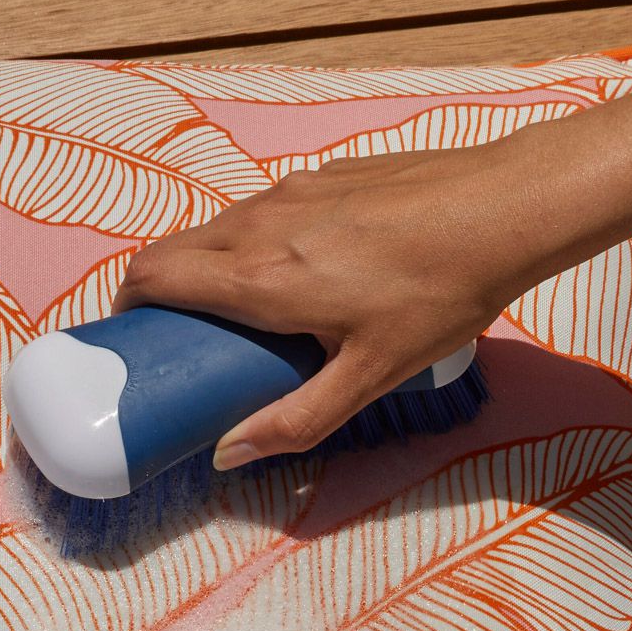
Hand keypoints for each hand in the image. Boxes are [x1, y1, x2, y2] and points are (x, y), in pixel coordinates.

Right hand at [112, 140, 549, 469]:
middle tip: (180, 339)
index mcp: (260, 278)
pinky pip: (260, 211)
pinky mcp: (323, 176)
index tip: (132, 338)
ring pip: (217, 227)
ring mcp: (291, 192)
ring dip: (206, 266)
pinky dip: (250, 243)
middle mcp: (261, 225)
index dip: (126, 306)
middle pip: (173, 249)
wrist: (505, 208)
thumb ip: (296, 420)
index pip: (153, 276)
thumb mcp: (370, 375)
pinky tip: (298, 273)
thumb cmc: (440, 294)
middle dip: (159, 292)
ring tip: (238, 313)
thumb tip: (230, 454)